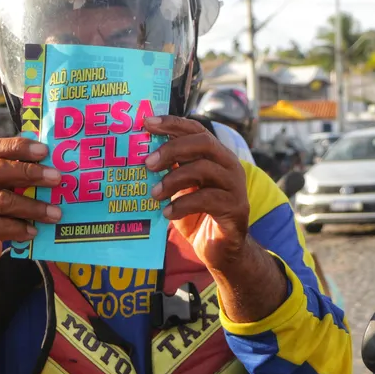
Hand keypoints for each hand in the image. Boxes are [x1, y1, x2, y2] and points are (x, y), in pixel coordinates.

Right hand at [0, 137, 61, 275]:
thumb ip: (12, 177)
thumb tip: (50, 167)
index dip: (19, 147)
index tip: (45, 151)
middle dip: (29, 173)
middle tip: (56, 178)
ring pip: (0, 201)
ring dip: (32, 207)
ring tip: (55, 213)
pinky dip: (19, 229)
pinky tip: (34, 231)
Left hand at [143, 116, 249, 269]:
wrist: (220, 250)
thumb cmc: (196, 216)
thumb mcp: (179, 189)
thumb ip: (169, 171)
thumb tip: (138, 155)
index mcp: (216, 156)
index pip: (195, 130)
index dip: (172, 123)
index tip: (146, 122)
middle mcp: (229, 165)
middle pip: (203, 142)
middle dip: (172, 149)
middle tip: (148, 163)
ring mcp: (235, 186)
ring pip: (204, 169)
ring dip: (174, 179)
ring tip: (154, 194)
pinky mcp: (236, 209)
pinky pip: (208, 199)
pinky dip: (183, 204)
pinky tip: (167, 213)